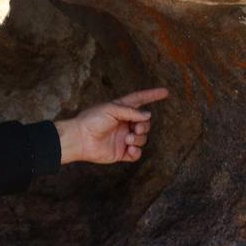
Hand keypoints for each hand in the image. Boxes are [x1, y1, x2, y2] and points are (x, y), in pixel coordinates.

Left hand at [54, 87, 168, 164]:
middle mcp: (124, 123)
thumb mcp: (112, 109)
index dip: (152, 95)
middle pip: (145, 123)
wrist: (80, 139)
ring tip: (128, 139)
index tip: (165, 92)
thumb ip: (131, 112)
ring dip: (139, 138)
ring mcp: (123, 138)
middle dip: (144, 126)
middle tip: (136, 128)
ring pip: (142, 138)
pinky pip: (136, 153)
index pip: (140, 100)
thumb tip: (148, 115)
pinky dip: (136, 152)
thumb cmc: (92, 120)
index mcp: (121, 109)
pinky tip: (130, 149)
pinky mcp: (121, 152)